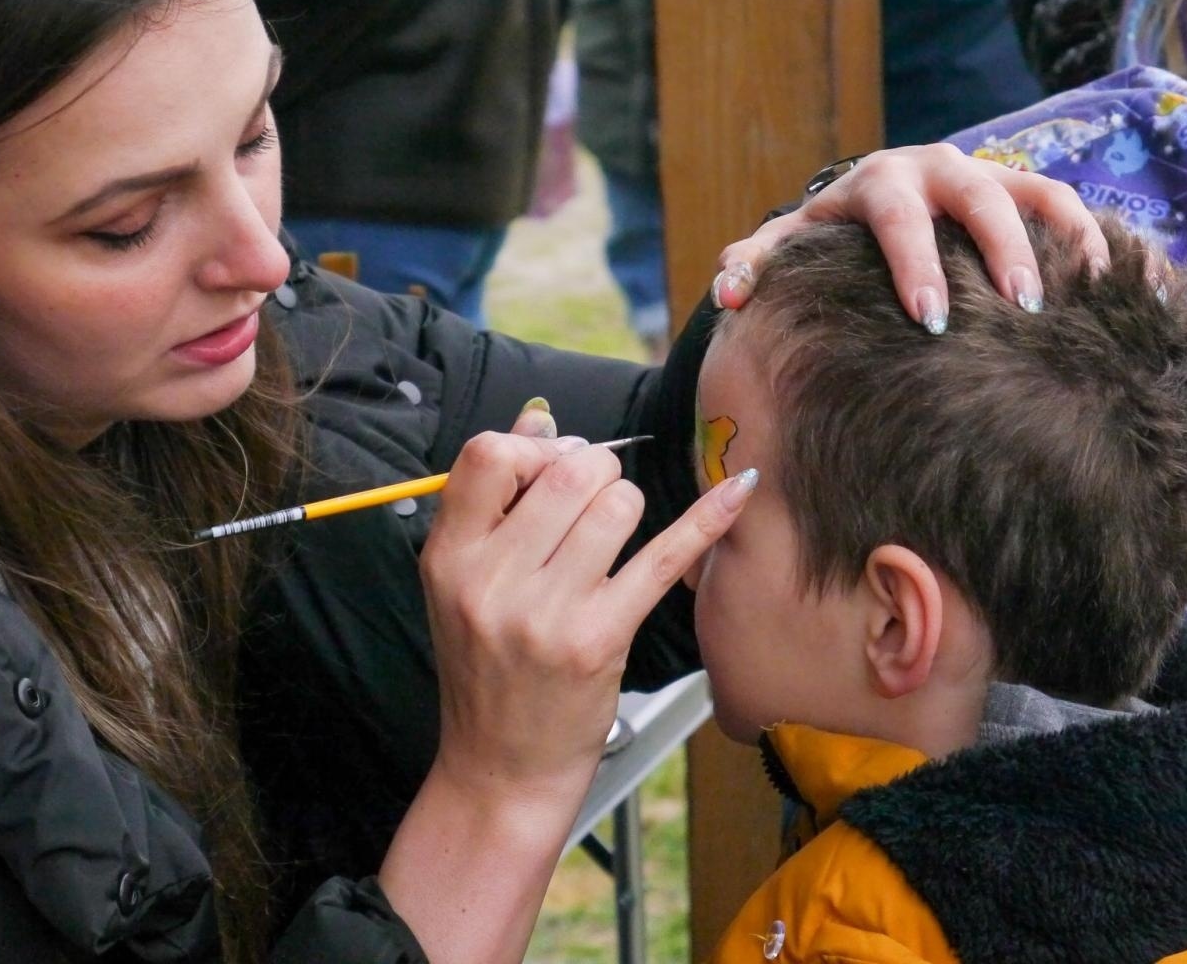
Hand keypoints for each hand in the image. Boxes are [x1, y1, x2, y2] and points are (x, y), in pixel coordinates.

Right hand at [419, 427, 756, 803]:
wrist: (500, 768)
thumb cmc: (487, 667)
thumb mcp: (463, 582)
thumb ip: (494, 497)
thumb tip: (540, 417)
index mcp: (448, 559)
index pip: (489, 456)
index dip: (532, 448)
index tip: (549, 469)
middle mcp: (491, 582)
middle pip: (569, 472)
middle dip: (593, 474)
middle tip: (591, 504)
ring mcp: (546, 613)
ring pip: (617, 504)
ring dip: (625, 508)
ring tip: (609, 544)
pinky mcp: (600, 639)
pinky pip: (664, 555)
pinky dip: (706, 518)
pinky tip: (738, 489)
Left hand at [711, 144, 1110, 329]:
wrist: (864, 203)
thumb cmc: (826, 238)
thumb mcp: (786, 246)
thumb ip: (752, 266)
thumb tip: (729, 295)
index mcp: (875, 185)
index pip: (896, 218)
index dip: (915, 264)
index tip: (929, 318)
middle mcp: (935, 169)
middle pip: (977, 198)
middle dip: (1001, 251)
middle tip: (1022, 308)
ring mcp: (984, 173)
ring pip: (1035, 192)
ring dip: (1062, 238)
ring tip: (1083, 294)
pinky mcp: (1019, 187)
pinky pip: (1065, 202)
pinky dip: (1092, 236)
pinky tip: (1117, 284)